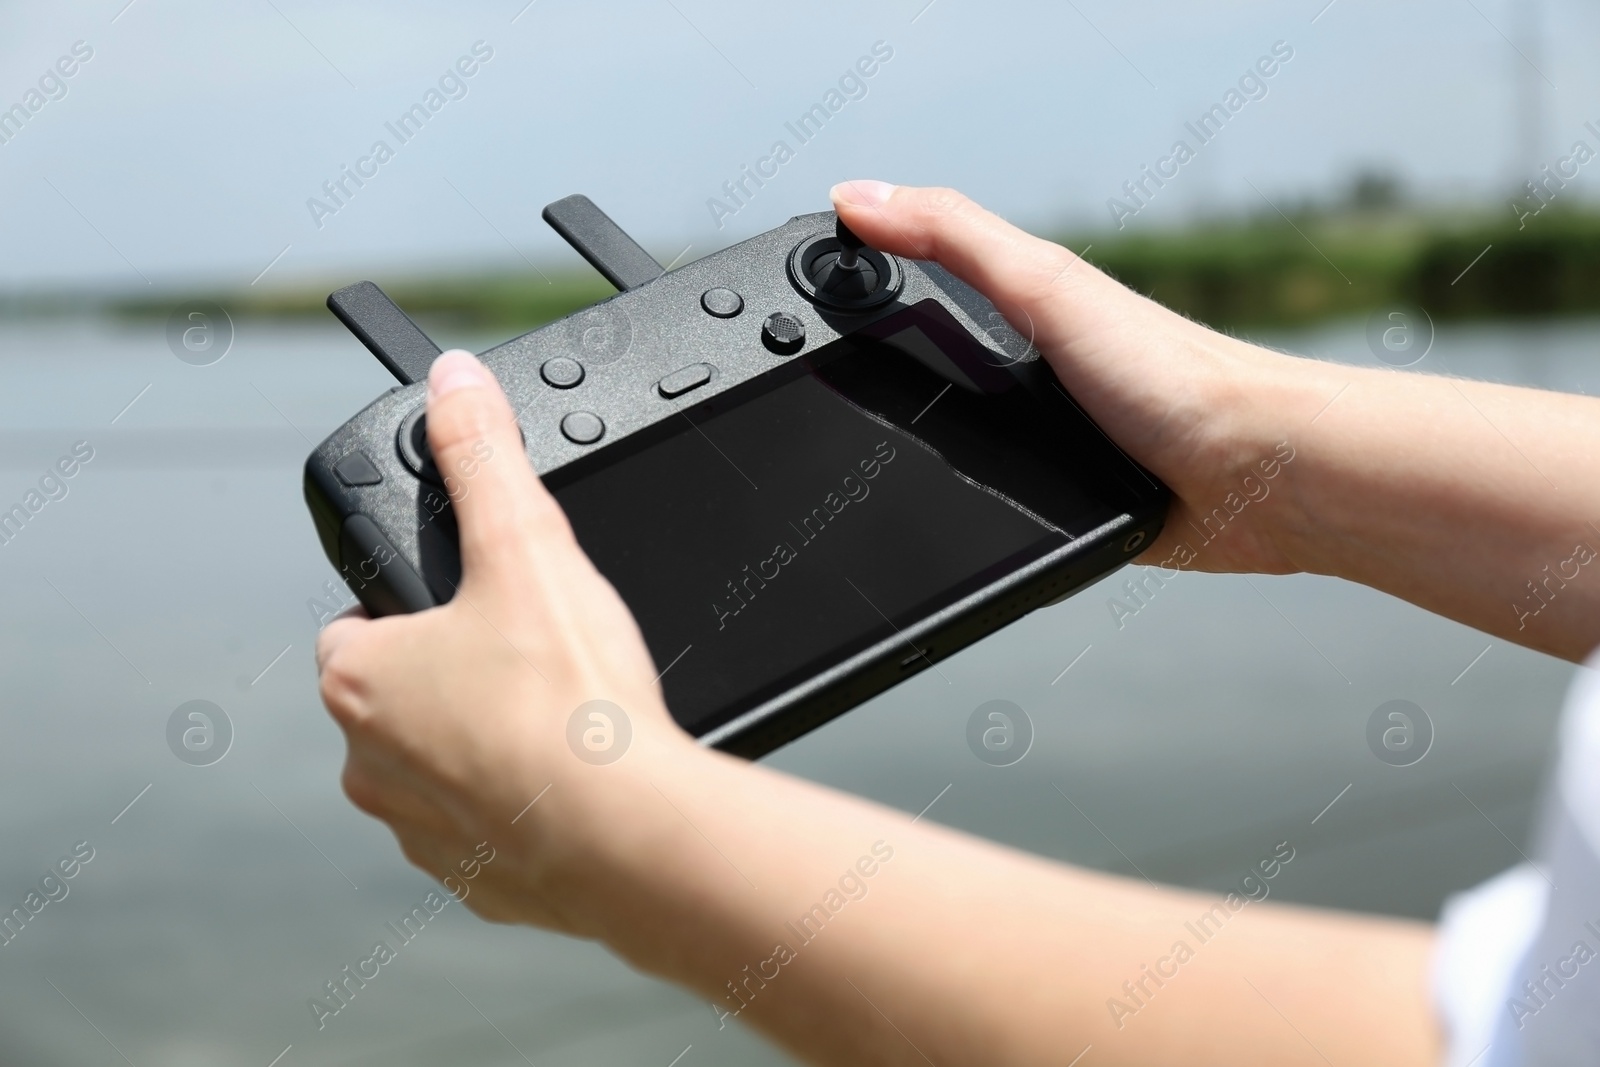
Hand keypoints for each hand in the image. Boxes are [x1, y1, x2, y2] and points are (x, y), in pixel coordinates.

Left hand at [315, 350, 702, 931]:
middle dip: (456, 675)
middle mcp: (371, 764)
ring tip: (561, 720)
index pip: (357, 626)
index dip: (411, 606)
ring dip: (486, 745)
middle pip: (402, 696)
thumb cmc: (569, 703)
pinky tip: (576, 782)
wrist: (629, 833)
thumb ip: (483, 455)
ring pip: (442, 769)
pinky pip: (489, 830)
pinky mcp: (478, 882)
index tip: (468, 602)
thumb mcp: (527, 547)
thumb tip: (453, 381)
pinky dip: (523, 807)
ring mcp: (420, 833)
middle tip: (531, 656)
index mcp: (363, 681)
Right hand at [831, 180, 1331, 574]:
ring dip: (911, 457)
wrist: (1255, 477)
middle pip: (921, 369)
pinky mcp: (1057, 503)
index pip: (916, 281)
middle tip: (811, 407)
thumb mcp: (1048, 289)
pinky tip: (932, 520)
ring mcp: (1041, 438)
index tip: (796, 296)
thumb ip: (957, 240)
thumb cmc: (1175, 377)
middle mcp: (1028, 369)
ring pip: (948, 442)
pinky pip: (987, 503)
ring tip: (854, 467)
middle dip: (866, 389)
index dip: (854, 284)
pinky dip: (959, 509)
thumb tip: (859, 196)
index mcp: (1020, 308)